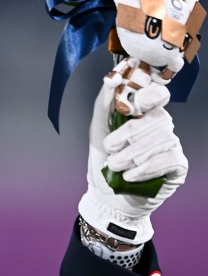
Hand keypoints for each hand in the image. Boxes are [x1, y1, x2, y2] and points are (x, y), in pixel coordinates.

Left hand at [78, 66, 187, 244]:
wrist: (106, 197)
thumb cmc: (103, 161)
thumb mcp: (97, 131)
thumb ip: (104, 104)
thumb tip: (112, 78)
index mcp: (144, 114)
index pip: (158, 94)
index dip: (149, 96)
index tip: (133, 108)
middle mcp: (161, 127)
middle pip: (157, 119)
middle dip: (128, 135)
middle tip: (110, 151)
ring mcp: (171, 145)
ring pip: (161, 139)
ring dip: (132, 154)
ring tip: (115, 166)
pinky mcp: (178, 165)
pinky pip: (169, 159)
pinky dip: (146, 168)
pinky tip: (130, 176)